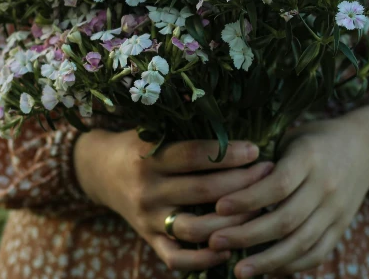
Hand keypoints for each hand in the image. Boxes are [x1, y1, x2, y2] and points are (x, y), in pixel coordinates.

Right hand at [74, 129, 274, 271]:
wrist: (99, 171)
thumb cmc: (139, 144)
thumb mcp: (153, 129)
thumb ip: (185, 126)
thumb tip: (232, 108)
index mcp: (148, 156)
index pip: (194, 155)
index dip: (228, 153)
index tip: (256, 150)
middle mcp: (147, 189)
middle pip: (203, 191)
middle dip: (243, 183)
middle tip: (270, 173)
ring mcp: (147, 219)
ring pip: (196, 228)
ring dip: (233, 222)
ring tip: (260, 209)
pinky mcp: (149, 240)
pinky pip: (178, 258)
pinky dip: (205, 260)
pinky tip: (230, 249)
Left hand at [208, 104, 368, 277]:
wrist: (365, 147)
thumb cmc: (314, 140)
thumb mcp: (290, 138)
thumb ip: (264, 161)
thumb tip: (222, 184)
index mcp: (309, 157)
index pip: (277, 184)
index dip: (247, 198)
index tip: (218, 207)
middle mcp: (326, 185)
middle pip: (286, 219)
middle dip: (247, 235)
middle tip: (215, 241)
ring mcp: (336, 210)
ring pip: (301, 243)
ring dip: (267, 260)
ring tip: (238, 270)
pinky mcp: (341, 227)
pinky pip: (317, 253)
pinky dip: (292, 266)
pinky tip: (268, 271)